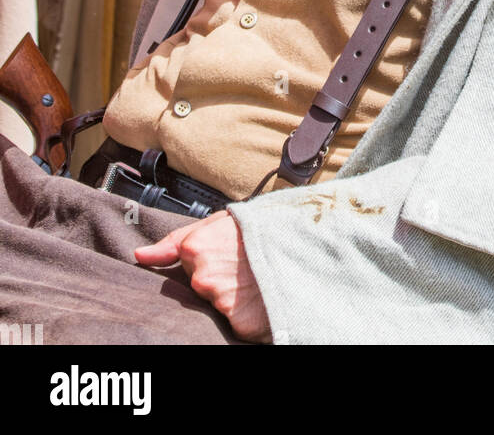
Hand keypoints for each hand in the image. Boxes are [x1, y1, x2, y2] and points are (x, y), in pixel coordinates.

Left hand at [134, 209, 270, 341]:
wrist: (301, 247)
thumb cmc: (260, 231)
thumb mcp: (219, 222)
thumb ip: (175, 240)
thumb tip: (140, 256)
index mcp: (195, 249)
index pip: (188, 265)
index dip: (209, 259)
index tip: (225, 255)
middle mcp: (203, 279)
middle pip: (201, 286)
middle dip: (218, 278)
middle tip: (243, 265)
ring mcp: (221, 302)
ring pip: (218, 303)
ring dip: (232, 294)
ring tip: (255, 277)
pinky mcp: (238, 323)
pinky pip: (235, 320)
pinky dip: (245, 310)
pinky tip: (260, 294)